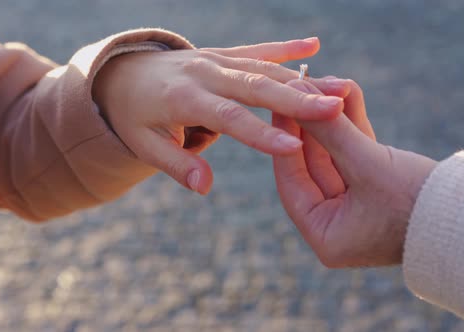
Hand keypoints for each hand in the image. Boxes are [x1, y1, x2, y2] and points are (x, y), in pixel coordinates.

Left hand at [92, 38, 351, 193]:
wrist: (123, 74)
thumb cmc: (134, 116)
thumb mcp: (143, 145)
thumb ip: (176, 165)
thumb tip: (205, 188)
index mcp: (183, 99)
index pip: (227, 118)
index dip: (260, 134)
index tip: (294, 148)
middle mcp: (203, 73)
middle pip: (255, 87)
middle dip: (297, 99)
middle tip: (336, 110)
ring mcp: (214, 59)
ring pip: (264, 69)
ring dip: (302, 79)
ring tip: (340, 91)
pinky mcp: (221, 54)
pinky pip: (256, 50)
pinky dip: (284, 48)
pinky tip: (314, 45)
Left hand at [273, 79, 436, 266]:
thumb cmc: (418, 203)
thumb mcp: (367, 166)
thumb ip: (329, 131)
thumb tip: (296, 93)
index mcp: (324, 233)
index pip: (292, 179)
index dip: (287, 138)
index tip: (282, 104)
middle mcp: (335, 222)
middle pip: (312, 163)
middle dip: (312, 122)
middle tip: (304, 85)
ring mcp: (355, 205)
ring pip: (335, 153)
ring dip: (334, 118)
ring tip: (329, 82)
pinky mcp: (375, 187)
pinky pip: (356, 152)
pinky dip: (355, 125)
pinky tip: (349, 93)